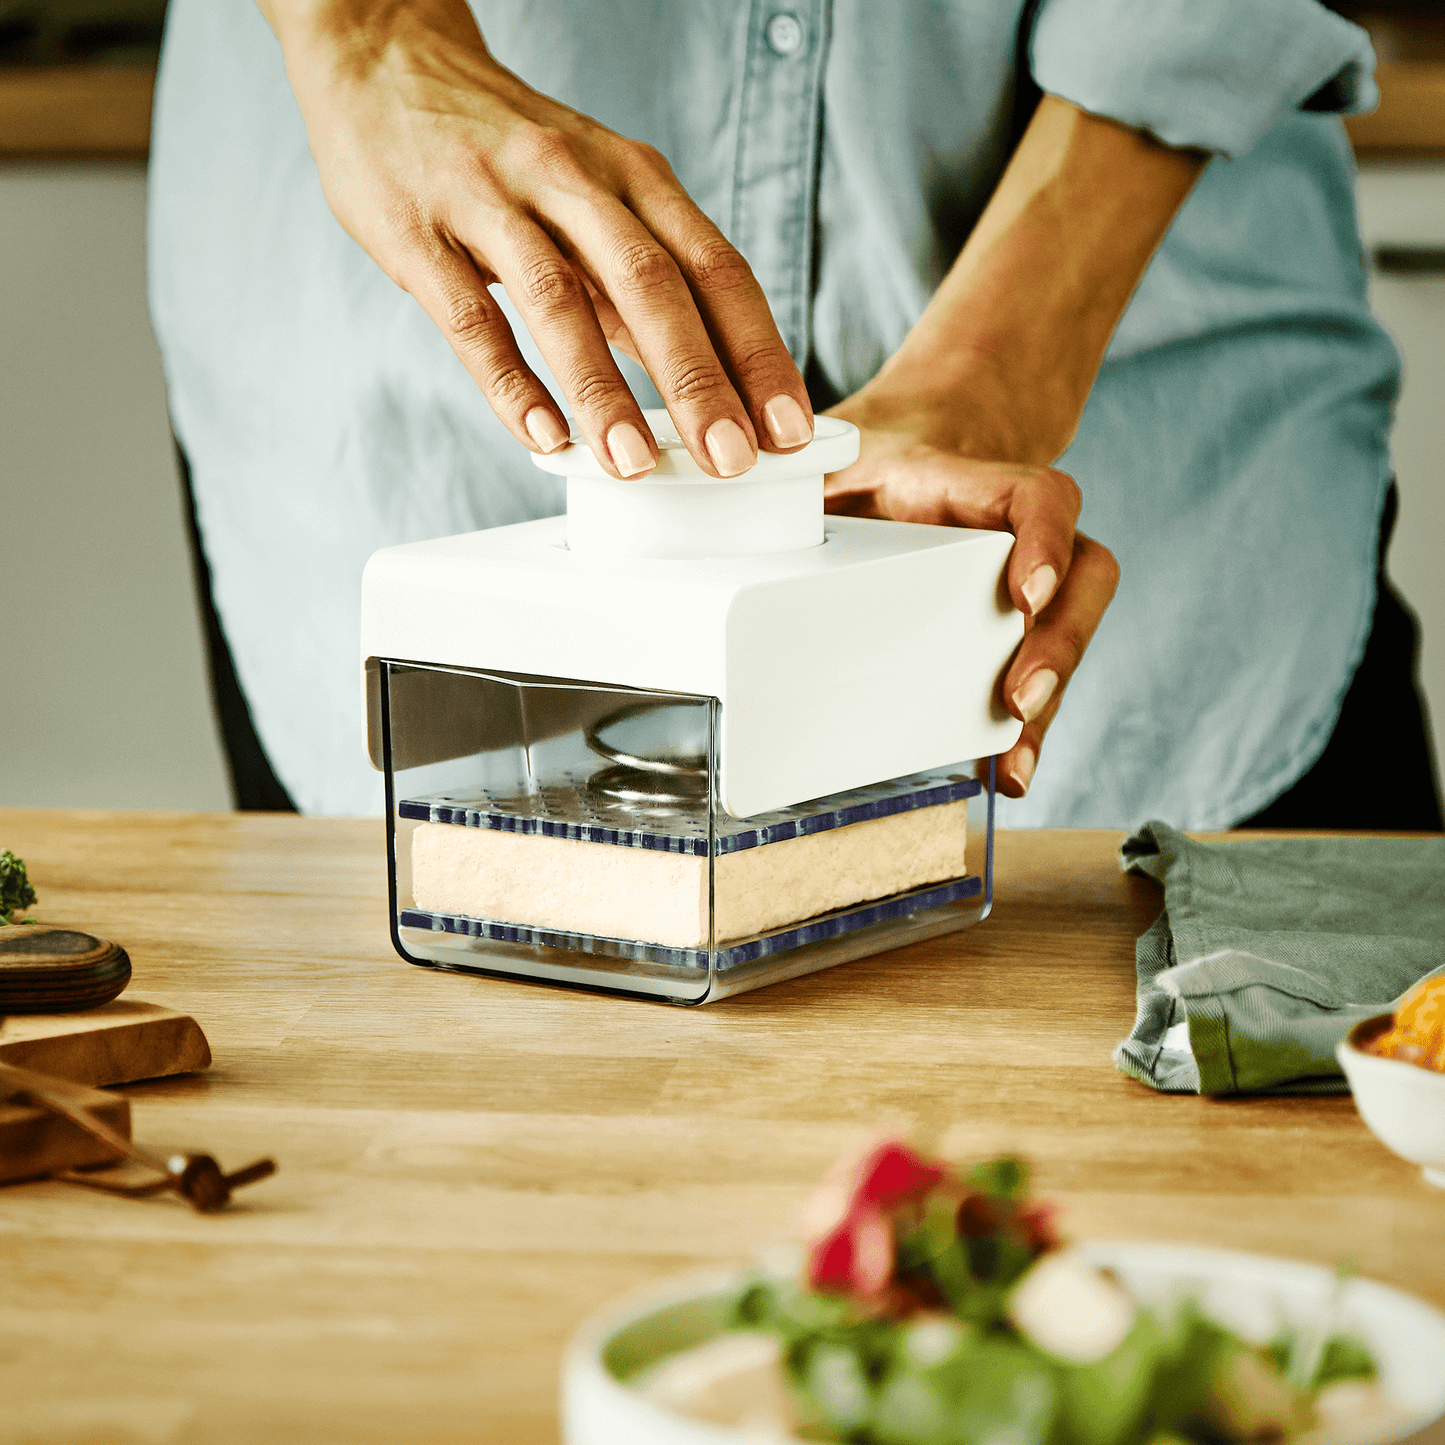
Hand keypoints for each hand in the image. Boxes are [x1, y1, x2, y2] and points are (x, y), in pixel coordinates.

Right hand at [260, 0, 813, 477]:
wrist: (386, 61)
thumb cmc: (507, 153)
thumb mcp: (594, 197)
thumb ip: (640, 285)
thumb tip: (706, 385)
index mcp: (632, 177)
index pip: (717, 269)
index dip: (759, 352)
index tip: (790, 427)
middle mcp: (573, 179)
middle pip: (653, 285)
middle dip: (699, 381)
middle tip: (731, 460)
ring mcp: (493, 202)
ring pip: (562, 301)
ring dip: (604, 391)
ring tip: (635, 466)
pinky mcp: (420, 233)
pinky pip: (472, 317)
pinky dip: (511, 383)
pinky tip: (544, 438)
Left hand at [825, 390, 1118, 798]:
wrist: (917, 445)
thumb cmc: (871, 461)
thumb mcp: (830, 455)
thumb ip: (795, 476)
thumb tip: (742, 506)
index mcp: (965, 482)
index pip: (1034, 497)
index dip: (1044, 541)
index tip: (1027, 596)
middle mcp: (1016, 528)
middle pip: (1082, 575)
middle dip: (1059, 645)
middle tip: (1021, 701)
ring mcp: (1028, 573)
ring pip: (1071, 625)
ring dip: (1052, 695)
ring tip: (1014, 758)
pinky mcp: (1017, 618)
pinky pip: (1043, 664)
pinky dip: (1031, 722)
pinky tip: (1007, 768)